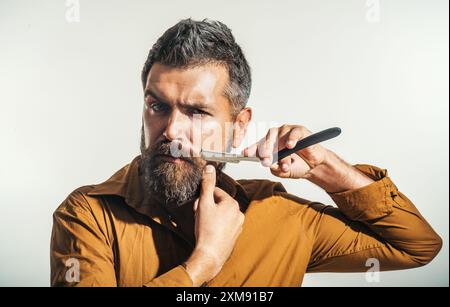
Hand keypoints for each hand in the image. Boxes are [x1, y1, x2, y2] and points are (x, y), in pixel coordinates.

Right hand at [184, 164, 243, 285]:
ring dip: (211, 216)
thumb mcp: (204, 204)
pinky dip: (216, 226)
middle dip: (207, 207)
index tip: (198, 206)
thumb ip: (207, 184)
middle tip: (199, 215)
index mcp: (233, 204)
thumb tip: (210, 168)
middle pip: (219, 203)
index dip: (203, 198)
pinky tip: (209, 232)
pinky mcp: (235, 235)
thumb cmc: (207, 231)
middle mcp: (239, 213)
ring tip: (203, 225)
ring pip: (221, 214)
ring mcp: (238, 225)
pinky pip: (224, 225)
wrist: (210, 255)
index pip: (215, 192)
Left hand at [242, 124, 327, 178]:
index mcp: (269, 145)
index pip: (258, 146)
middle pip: (266, 141)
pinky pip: (294, 132)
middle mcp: (276, 137)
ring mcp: (287, 132)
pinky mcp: (299, 130)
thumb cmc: (297, 165)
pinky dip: (291, 139)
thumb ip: (276, 169)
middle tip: (266, 161)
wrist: (314, 166)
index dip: (251, 149)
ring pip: (280, 139)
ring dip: (282, 153)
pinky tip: (290, 145)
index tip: (245, 153)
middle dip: (265, 152)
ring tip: (285, 164)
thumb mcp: (284, 171)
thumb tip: (270, 165)